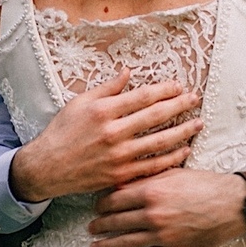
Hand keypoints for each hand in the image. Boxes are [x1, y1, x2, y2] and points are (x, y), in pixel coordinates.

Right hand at [9, 69, 203, 201]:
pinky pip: (152, 166)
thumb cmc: (62, 131)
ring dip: (182, 132)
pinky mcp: (120, 175)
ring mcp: (118, 156)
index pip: (143, 97)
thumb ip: (107, 88)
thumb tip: (128, 71)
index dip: (165, 90)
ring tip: (198, 123)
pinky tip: (184, 150)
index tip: (179, 86)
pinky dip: (171, 158)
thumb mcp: (80, 102)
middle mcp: (113, 133)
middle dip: (180, 105)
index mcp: (104, 111)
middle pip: (156, 116)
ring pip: (159, 142)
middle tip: (196, 99)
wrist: (47, 167)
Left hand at [87, 168, 245, 246]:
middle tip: (92, 226)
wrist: (231, 204)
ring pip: (124, 242)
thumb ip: (147, 177)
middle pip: (116, 221)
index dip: (102, 203)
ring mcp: (161, 234)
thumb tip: (124, 182)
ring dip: (106, 245)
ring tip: (95, 246)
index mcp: (152, 190)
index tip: (97, 205)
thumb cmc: (205, 184)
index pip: (115, 198)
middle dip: (100, 224)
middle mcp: (153, 213)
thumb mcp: (174, 173)